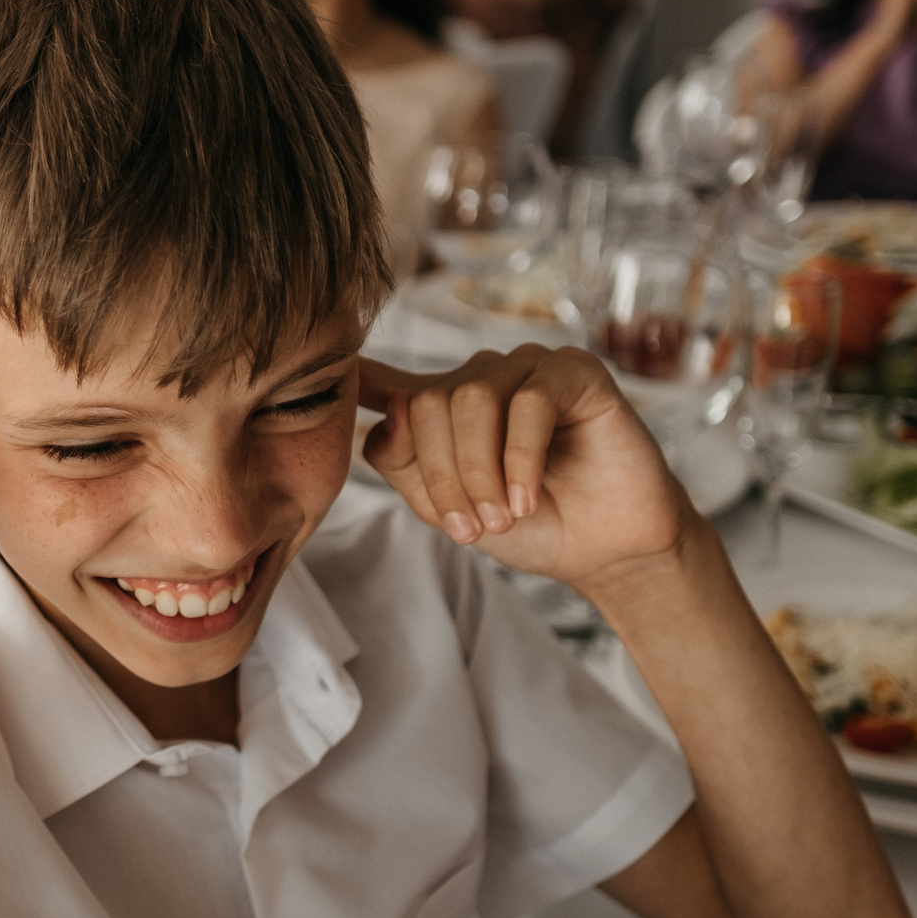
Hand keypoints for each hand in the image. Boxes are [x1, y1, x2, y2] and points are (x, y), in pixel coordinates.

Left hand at [359, 347, 688, 589]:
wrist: (605, 549)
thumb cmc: (531, 526)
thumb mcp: (450, 508)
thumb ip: (406, 465)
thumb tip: (382, 418)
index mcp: (442, 406)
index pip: (383, 382)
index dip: (349, 377)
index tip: (311, 371)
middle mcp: (479, 378)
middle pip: (425, 405)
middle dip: (442, 476)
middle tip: (471, 528)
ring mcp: (526, 368)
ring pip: (470, 400)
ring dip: (480, 471)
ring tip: (504, 516)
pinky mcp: (573, 372)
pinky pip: (527, 402)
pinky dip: (520, 457)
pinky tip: (528, 496)